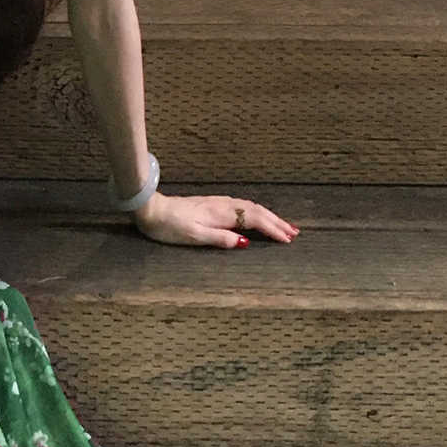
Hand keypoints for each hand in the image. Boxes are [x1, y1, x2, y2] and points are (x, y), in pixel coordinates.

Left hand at [130, 191, 300, 248]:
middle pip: (257, 211)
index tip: (287, 240)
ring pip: (251, 207)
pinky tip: (258, 217)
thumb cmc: (169, 226)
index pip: (255, 220)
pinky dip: (256, 212)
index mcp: (222, 214)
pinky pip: (243, 206)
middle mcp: (224, 205)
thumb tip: (245, 243)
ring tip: (283, 226)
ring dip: (269, 216)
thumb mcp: (193, 236)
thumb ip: (220, 239)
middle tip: (294, 233)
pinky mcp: (213, 204)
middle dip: (277, 222)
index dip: (272, 229)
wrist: (151, 209)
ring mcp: (219, 203)